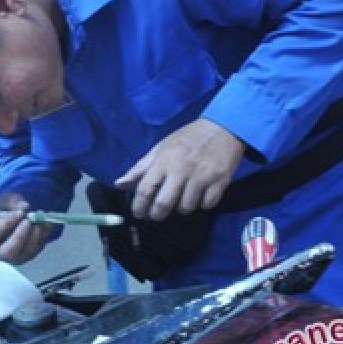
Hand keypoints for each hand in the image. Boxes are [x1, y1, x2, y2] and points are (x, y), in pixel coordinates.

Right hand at [0, 193, 53, 264]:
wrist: (15, 217)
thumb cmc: (5, 209)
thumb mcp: (6, 200)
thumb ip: (14, 202)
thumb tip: (25, 208)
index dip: (6, 224)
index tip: (19, 212)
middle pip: (8, 253)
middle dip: (20, 237)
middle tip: (29, 221)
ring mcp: (13, 258)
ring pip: (25, 253)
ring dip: (35, 235)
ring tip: (39, 219)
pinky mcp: (26, 257)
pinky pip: (37, 250)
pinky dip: (43, 236)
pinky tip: (45, 224)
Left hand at [115, 118, 245, 220]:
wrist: (223, 128)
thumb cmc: (187, 139)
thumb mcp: (160, 148)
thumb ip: (140, 168)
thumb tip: (119, 184)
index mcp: (164, 161)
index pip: (145, 189)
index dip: (139, 206)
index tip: (139, 213)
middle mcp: (181, 169)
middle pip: (164, 203)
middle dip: (157, 214)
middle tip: (156, 215)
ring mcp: (201, 176)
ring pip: (186, 207)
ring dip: (180, 209)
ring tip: (179, 202)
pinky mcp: (220, 181)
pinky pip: (207, 204)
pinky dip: (201, 205)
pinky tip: (199, 196)